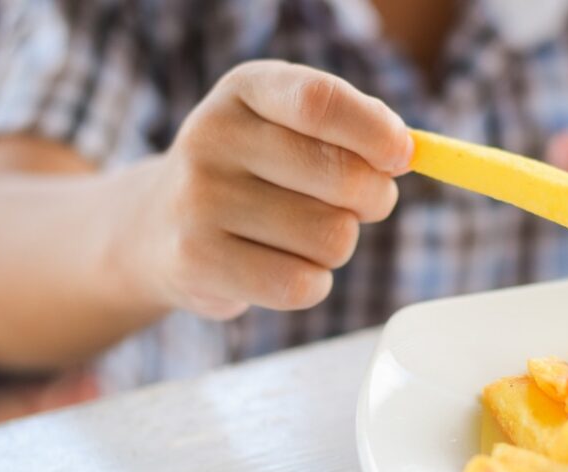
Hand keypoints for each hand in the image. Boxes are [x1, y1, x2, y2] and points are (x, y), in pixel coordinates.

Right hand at [125, 60, 412, 318]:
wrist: (159, 227)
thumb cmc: (256, 172)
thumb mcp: (292, 126)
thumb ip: (354, 128)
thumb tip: (408, 151)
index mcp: (245, 89)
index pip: (320, 101)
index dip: (376, 132)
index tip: (403, 156)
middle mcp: (213, 137)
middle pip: (342, 177)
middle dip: (373, 199)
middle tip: (359, 203)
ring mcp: (199, 200)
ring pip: (331, 238)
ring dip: (339, 245)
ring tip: (302, 235)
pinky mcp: (197, 261)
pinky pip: (301, 285)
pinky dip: (312, 283)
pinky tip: (283, 266)